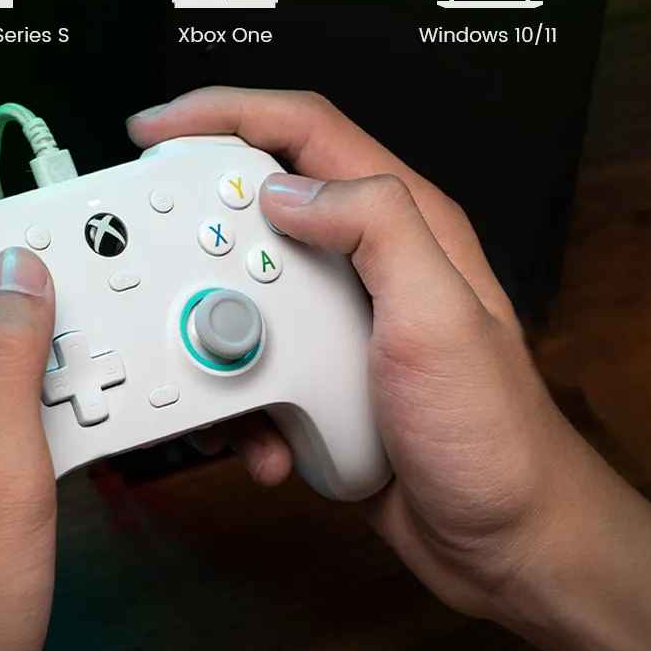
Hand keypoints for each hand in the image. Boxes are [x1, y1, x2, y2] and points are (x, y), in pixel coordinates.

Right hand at [127, 87, 606, 615]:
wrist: (497, 537)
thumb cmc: (487, 433)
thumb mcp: (439, 317)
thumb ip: (376, 228)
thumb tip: (288, 189)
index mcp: (401, 223)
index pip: (305, 130)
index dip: (226, 113)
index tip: (158, 129)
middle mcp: (364, 259)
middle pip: (258, 206)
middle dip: (198, 233)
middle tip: (153, 261)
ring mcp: (335, 318)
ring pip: (241, 291)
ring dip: (211, 331)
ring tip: (212, 371)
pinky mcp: (315, 370)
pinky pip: (248, 359)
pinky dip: (237, 395)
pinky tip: (262, 434)